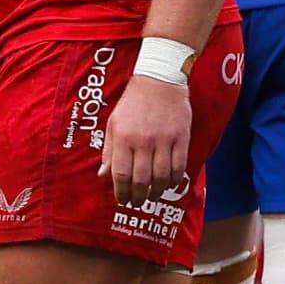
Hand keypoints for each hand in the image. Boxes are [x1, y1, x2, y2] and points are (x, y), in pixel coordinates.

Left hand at [100, 72, 193, 204]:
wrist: (159, 81)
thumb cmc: (133, 103)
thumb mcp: (114, 125)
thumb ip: (109, 151)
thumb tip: (103, 175)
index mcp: (123, 138)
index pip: (121, 174)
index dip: (121, 192)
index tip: (122, 200)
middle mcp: (143, 141)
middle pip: (141, 179)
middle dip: (138, 196)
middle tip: (137, 202)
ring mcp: (164, 140)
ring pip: (161, 176)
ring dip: (157, 191)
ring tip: (153, 195)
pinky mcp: (181, 137)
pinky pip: (179, 165)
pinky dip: (174, 179)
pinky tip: (170, 184)